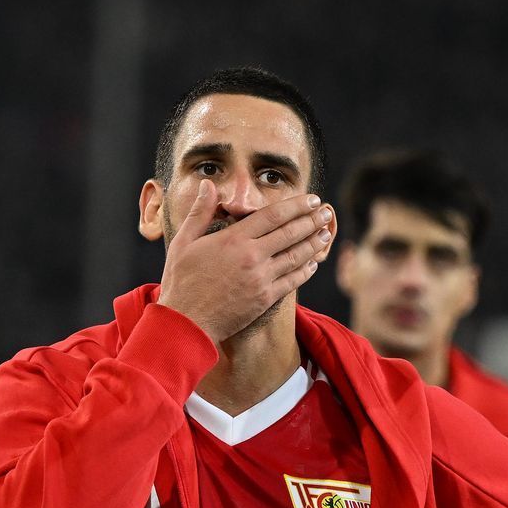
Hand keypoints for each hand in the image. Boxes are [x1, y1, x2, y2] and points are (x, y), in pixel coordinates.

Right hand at [156, 183, 334, 341]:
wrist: (186, 322)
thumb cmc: (180, 281)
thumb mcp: (183, 242)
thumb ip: (200, 212)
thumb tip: (208, 185)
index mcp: (234, 239)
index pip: (273, 215)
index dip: (297, 205)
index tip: (312, 199)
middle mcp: (252, 256)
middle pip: (290, 233)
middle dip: (312, 220)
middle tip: (327, 212)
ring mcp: (261, 279)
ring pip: (295, 256)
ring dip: (314, 243)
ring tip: (326, 233)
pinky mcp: (265, 299)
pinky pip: (292, 281)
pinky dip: (305, 270)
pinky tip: (313, 263)